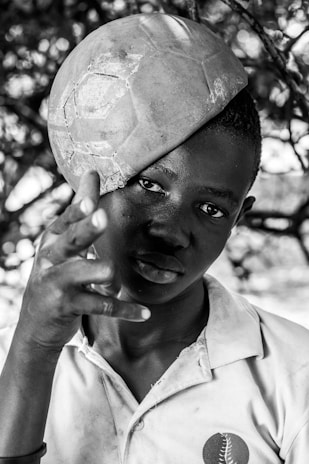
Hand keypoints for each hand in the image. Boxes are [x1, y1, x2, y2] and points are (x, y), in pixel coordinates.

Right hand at [16, 171, 149, 352]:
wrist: (37, 321)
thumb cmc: (56, 272)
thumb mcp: (62, 242)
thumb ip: (80, 210)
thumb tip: (92, 172)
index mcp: (52, 239)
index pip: (66, 221)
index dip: (78, 211)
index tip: (91, 200)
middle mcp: (50, 258)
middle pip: (71, 240)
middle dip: (86, 229)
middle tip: (102, 218)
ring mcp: (57, 283)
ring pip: (85, 273)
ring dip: (104, 274)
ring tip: (112, 279)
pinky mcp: (67, 306)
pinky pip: (102, 306)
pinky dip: (125, 310)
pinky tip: (144, 313)